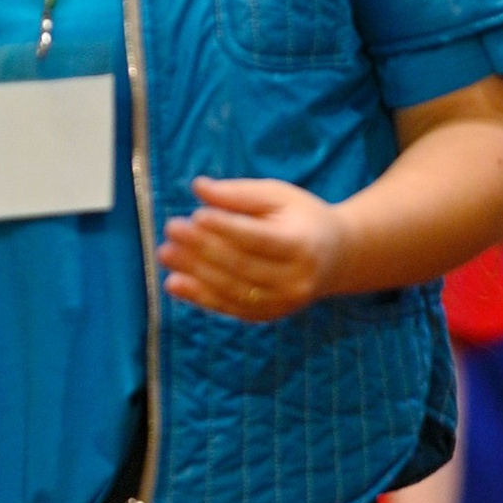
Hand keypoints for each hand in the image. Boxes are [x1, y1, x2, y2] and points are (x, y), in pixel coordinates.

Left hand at [159, 176, 343, 320]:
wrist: (336, 258)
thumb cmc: (301, 218)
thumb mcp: (278, 196)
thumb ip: (238, 194)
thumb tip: (199, 187)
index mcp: (302, 244)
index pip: (257, 238)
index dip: (226, 228)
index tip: (196, 215)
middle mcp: (296, 279)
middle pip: (241, 265)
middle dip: (202, 248)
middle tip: (171, 230)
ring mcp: (282, 302)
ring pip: (232, 290)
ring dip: (194, 273)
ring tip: (166, 254)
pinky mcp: (268, 316)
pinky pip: (229, 307)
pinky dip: (199, 296)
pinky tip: (175, 283)